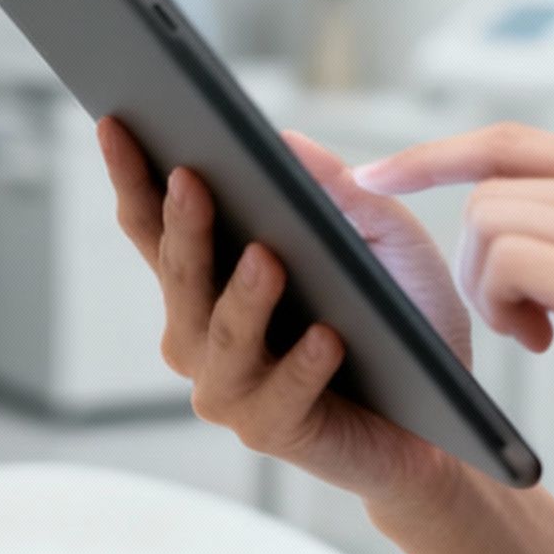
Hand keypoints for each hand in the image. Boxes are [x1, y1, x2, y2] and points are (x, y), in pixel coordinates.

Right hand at [96, 116, 470, 505]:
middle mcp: (201, 334)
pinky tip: (327, 337)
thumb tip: (288, 140)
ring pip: (223, 337)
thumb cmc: (397, 316)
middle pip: (181, 274)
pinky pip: (283, 394)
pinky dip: (304, 365)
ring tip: (267, 259)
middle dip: (185, 227)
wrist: (437, 410)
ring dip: (243, 299)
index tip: (115, 122)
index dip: (132, 175)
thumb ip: (338, 190)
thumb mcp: (381, 236)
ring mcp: (230, 387)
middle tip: (191, 179)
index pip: (155, 224)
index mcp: (210, 280)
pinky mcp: (272, 430)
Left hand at [354, 122, 553, 528]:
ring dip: (486, 288)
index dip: (438, 152)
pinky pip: (505, 263)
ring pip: (489, 221)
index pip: (518, 139)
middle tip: (517, 317)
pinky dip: (499, 307)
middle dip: (474, 257)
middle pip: (492, 185)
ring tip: (536, 332)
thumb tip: (493, 202)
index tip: (379, 173)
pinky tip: (542, 343)